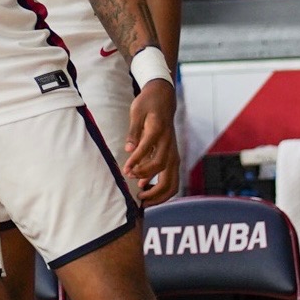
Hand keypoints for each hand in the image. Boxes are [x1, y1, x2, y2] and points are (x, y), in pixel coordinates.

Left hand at [124, 80, 180, 205]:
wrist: (164, 98)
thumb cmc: (148, 104)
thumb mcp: (137, 112)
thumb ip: (133, 132)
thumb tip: (128, 149)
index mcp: (158, 130)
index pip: (148, 150)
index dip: (136, 162)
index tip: (125, 171)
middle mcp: (169, 144)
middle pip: (163, 169)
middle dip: (149, 183)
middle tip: (135, 192)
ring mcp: (173, 152)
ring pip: (172, 180)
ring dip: (159, 193)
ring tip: (142, 200)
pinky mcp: (173, 157)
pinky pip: (172, 178)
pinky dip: (162, 189)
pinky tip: (147, 190)